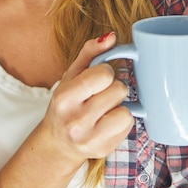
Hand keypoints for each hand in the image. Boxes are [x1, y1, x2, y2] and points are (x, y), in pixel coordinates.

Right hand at [39, 32, 133, 169]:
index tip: (99, 77)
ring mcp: (90, 139)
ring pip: (126, 112)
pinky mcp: (104, 150)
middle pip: (118, 91)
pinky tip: (108, 121)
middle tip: (102, 93)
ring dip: (120, 106)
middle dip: (114, 88)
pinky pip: (129, 127)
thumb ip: (90, 52)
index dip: (106, 72)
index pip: (103, 75)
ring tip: (107, 108)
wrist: (58, 142)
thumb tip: (112, 37)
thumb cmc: (67, 102)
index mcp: (65, 97)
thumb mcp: (71, 74)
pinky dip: (122, 121)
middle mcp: (76, 121)